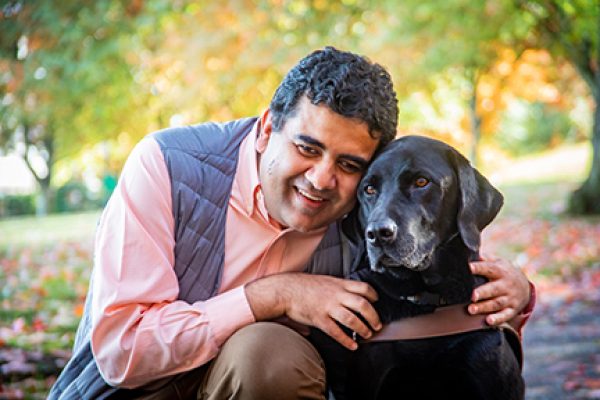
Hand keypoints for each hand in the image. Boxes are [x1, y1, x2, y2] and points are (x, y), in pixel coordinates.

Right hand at [245, 273, 381, 349]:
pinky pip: (336, 332)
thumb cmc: (304, 285)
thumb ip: (339, 287)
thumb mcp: (326, 280)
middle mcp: (336, 295)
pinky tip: (352, 345)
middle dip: (373, 317)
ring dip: (363, 329)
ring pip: (352, 319)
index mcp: (339, 284)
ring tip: (366, 334)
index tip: (376, 302)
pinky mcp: (319, 319)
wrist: (285, 290)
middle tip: (377, 325)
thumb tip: (350, 294)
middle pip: (363, 305)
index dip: (374, 296)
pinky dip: (347, 340)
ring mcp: (328, 307)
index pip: (364, 288)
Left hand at [468, 256, 530, 325]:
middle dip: (483, 293)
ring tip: (471, 310)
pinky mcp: (512, 310)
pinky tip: (488, 321)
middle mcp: (506, 285)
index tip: (468, 267)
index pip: (489, 268)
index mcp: (501, 271)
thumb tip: (470, 252)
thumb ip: (485, 259)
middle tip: (472, 296)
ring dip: (484, 307)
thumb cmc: (505, 273)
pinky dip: (497, 319)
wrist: (526, 287)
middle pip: (494, 289)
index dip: (479, 268)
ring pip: (497, 303)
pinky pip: (505, 315)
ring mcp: (510, 298)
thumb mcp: (498, 262)